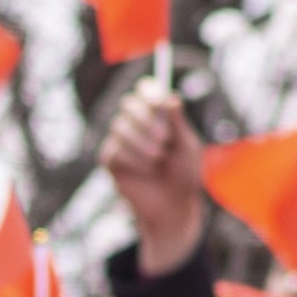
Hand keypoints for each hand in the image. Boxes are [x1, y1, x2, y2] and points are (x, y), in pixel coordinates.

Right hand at [99, 80, 210, 278]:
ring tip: (158, 160)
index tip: (159, 102)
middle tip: (164, 138)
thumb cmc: (184, 174)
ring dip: (142, 143)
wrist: (173, 206)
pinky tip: (146, 171)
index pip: (145, 89)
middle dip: (146, 120)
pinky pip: (114, 150)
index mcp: (156, 114)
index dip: (149, 92)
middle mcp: (135, 123)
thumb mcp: (187, 146)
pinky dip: (133, 160)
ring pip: (119, 126)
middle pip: (128, 104)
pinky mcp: (110, 160)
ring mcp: (120, 141)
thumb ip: (178, 122)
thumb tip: (171, 97)